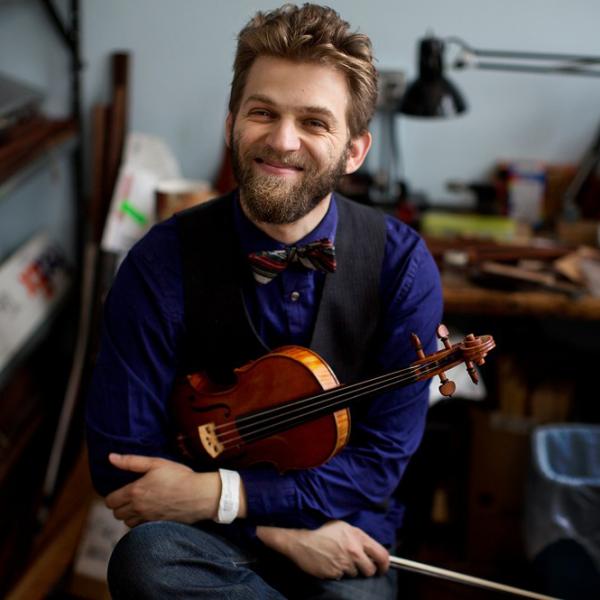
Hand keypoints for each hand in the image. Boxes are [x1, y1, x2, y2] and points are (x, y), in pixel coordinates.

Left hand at [105, 453, 221, 526]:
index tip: (121, 491)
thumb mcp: (156, 463)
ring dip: (129, 515)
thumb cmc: (179, 476)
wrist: (199, 494)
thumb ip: (131, 461)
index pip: (111, 501)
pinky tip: (150, 513)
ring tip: (140, 505)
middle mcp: (138, 508)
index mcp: (135, 491)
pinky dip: (140, 523)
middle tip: (131, 497)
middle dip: (120, 506)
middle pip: (117, 514)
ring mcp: (147, 519)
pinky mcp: (156, 526)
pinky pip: (140, 529)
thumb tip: (110, 457)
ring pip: (127, 523)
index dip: (113, 496)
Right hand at [257, 520, 388, 579]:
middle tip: (359, 566)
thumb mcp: (342, 526)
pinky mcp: (334, 573)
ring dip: (350, 570)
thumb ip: (358, 538)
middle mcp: (353, 550)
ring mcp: (344, 563)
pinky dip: (338, 573)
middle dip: (366, 569)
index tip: (382, 568)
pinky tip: (330, 563)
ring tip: (338, 559)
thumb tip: (370, 550)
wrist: (300, 539)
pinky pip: (342, 577)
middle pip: (370, 569)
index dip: (384, 564)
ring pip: (355, 574)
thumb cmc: (320, 529)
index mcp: (357, 535)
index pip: (381, 554)